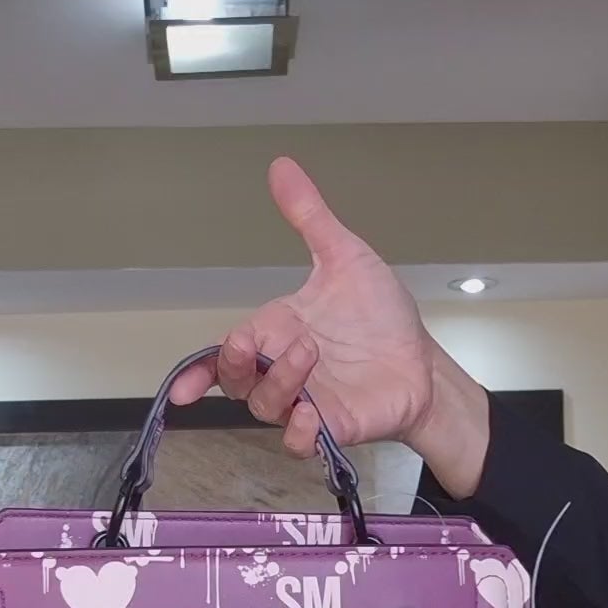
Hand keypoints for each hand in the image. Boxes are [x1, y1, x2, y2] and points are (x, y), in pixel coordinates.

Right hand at [169, 157, 490, 497]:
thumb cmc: (380, 317)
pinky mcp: (334, 427)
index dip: (200, 370)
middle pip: (235, 382)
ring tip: (310, 353)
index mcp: (275, 333)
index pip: (226, 354)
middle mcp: (283, 372)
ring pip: (266, 407)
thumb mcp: (344, 257)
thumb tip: (281, 166)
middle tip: (249, 344)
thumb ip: (309, 218)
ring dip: (279, 382)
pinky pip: (301, 442)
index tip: (183, 387)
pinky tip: (312, 415)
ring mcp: (306, 403)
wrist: (423, 359)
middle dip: (232, 366)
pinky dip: (300, 433)